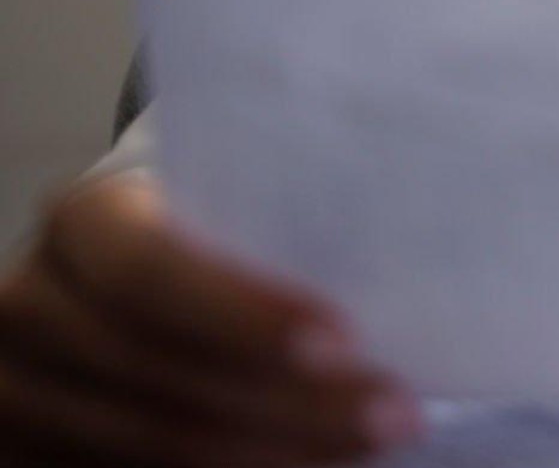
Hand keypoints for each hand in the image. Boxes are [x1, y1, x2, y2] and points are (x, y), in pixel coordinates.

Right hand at [0, 173, 419, 465]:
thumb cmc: (216, 230)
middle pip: (159, 378)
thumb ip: (287, 224)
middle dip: (291, 404)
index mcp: (83, 221)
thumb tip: (430, 270)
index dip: (244, 316)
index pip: (152, 274)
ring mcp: (14, 394)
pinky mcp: (22, 458)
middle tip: (399, 414)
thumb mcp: (236, 202)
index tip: (347, 339)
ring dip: (274, 457)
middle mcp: (29, 306)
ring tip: (374, 443)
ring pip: (144, 449)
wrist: (127, 278)